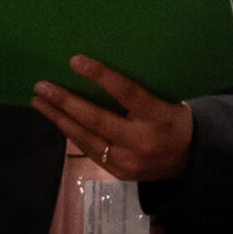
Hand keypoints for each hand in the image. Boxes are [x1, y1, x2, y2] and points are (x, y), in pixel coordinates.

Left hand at [32, 57, 193, 180]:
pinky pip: (88, 149)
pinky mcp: (117, 172)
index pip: (127, 93)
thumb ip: (141, 97)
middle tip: (42, 86)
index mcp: (158, 116)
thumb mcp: (169, 104)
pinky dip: (72, 133)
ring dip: (58, 118)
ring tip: (39, 102)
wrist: (193, 161)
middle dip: (65, 101)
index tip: (75, 61)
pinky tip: (59, 120)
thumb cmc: (179, 122)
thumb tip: (105, 77)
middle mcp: (140, 140)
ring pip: (84, 137)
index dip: (101, 76)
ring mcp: (127, 160)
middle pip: (96, 119)